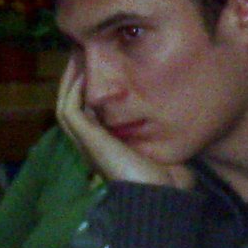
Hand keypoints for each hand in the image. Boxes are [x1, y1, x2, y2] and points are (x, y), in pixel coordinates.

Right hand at [55, 58, 193, 189]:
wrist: (162, 196)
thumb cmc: (170, 178)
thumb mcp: (166, 147)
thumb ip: (164, 132)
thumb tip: (180, 112)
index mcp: (107, 145)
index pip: (92, 109)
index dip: (94, 86)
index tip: (104, 63)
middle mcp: (92, 143)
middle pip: (75, 102)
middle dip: (78, 75)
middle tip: (84, 51)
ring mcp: (87, 142)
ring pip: (66, 102)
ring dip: (71, 78)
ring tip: (78, 54)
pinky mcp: (87, 139)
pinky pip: (69, 108)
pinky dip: (72, 89)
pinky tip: (82, 71)